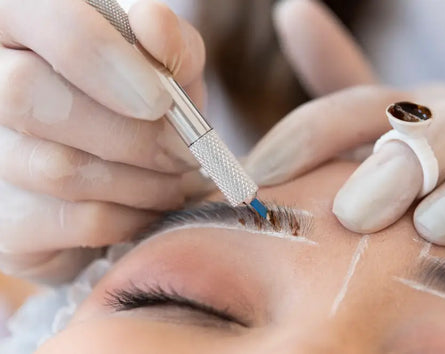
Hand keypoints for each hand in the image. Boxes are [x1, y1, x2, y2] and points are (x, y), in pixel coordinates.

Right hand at [0, 0, 205, 283]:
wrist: (119, 174)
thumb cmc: (140, 109)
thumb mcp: (165, 69)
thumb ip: (168, 43)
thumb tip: (153, 25)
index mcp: (23, 24)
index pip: (43, 18)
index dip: (102, 57)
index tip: (160, 100)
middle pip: (30, 96)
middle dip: (133, 134)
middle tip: (185, 151)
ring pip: (59, 168)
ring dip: (143, 182)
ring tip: (176, 178)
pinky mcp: (8, 221)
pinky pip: (78, 221)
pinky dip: (132, 218)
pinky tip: (152, 207)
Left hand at [245, 0, 444, 254]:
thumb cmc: (416, 177)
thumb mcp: (375, 132)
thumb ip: (336, 97)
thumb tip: (293, 9)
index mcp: (409, 108)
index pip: (353, 108)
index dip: (306, 138)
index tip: (260, 175)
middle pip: (426, 131)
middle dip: (392, 169)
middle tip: (352, 216)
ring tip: (432, 227)